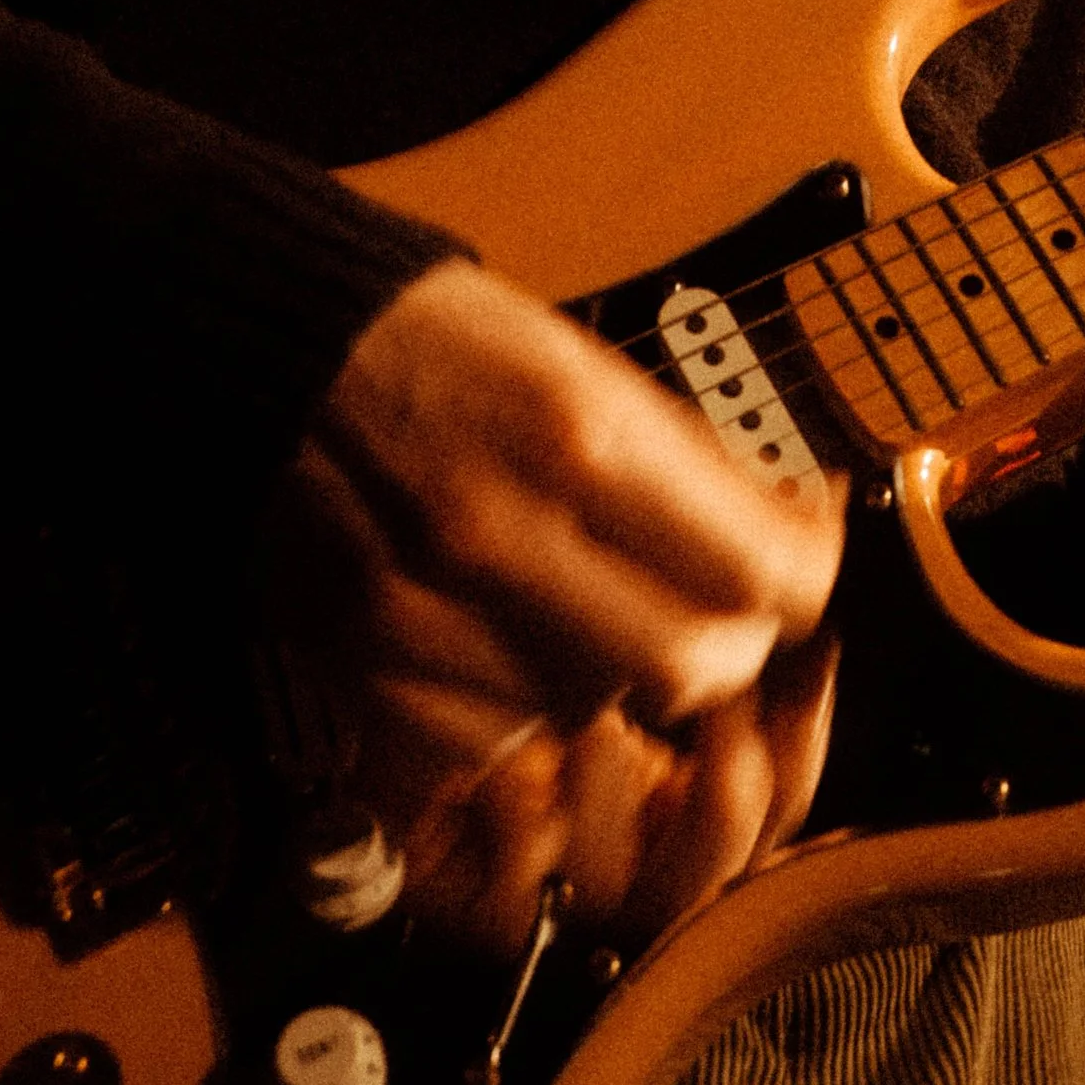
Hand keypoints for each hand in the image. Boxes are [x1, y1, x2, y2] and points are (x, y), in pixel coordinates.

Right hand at [264, 260, 842, 950]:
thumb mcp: (586, 364)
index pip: (760, 570)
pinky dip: (528, 708)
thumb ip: (689, 465)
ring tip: (598, 604)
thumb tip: (792, 534)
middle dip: (727, 645)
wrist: (282, 349)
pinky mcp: (372, 668)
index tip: (798, 558)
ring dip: (623, 676)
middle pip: (691, 665)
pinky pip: (499, 740)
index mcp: (577, 431)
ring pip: (599, 711)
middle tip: (720, 610)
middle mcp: (506, 531)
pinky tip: (516, 639)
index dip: (802, 576)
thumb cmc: (448, 345)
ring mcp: (432, 613)